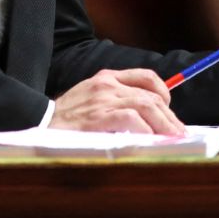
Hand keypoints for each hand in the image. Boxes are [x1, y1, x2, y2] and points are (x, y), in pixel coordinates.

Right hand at [51, 69, 186, 134]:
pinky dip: (146, 130)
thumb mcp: (91, 100)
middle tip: (179, 134)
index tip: (170, 109)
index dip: (164, 92)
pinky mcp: (98, 117)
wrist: (39, 124)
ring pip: (146, 106)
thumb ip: (115, 102)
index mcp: (106, 77)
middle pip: (151, 95)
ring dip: (164, 125)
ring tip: (173, 140)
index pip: (146, 77)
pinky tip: (151, 141)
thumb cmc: (66, 119)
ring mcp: (102, 100)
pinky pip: (131, 119)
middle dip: (170, 117)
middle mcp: (107, 85)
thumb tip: (149, 119)